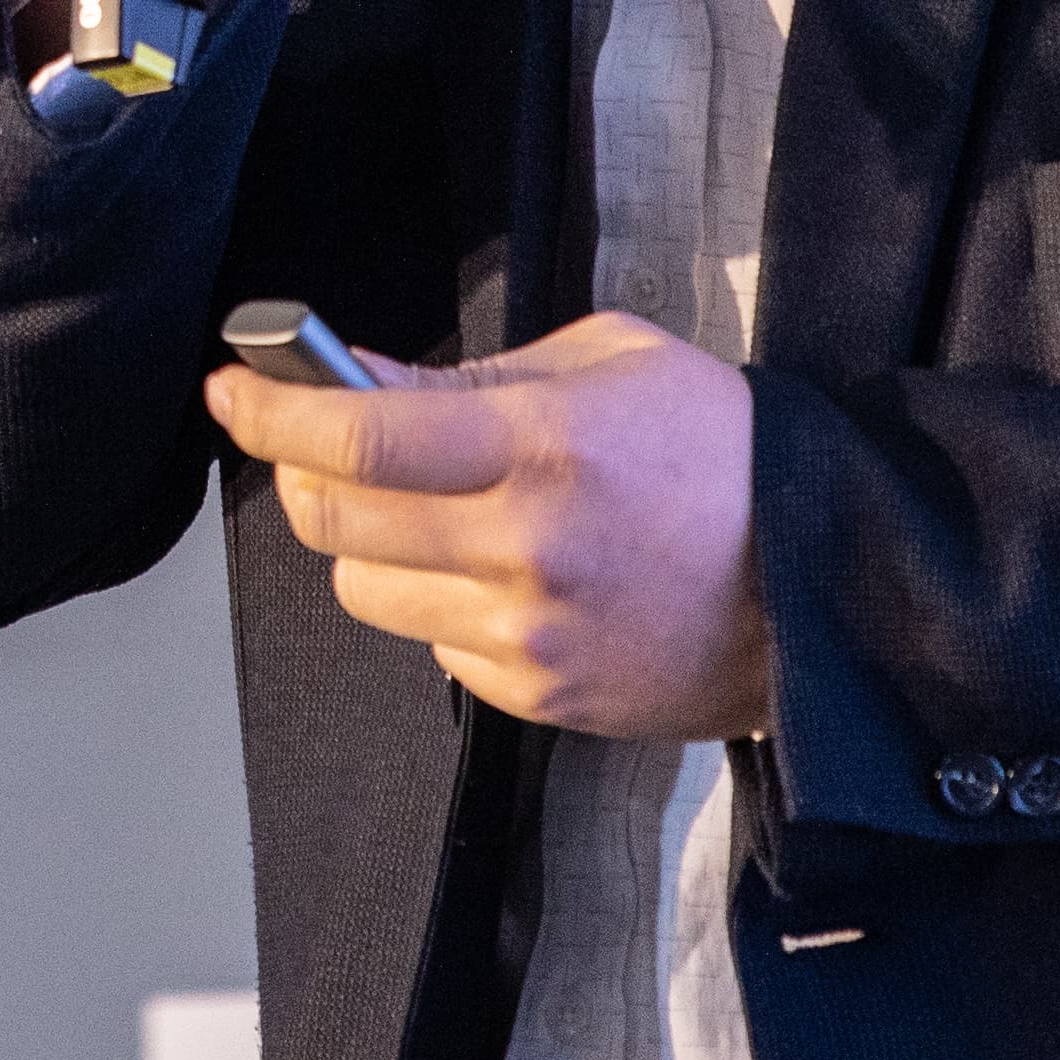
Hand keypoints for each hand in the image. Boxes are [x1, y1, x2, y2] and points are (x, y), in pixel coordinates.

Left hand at [201, 313, 775, 738]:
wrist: (826, 579)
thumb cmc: (719, 451)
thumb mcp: (603, 364)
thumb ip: (470, 380)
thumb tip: (355, 381)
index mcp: (543, 446)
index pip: (356, 435)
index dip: (271, 411)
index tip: (233, 388)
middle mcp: (525, 547)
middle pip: (335, 522)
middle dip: (305, 474)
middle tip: (322, 446)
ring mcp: (531, 633)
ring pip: (366, 592)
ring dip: (371, 546)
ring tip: (434, 514)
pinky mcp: (542, 695)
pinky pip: (434, 646)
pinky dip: (440, 607)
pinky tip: (504, 575)